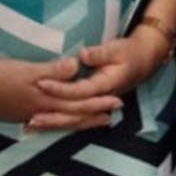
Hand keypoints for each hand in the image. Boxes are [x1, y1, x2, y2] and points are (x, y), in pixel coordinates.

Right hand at [0, 52, 120, 131]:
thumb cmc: (0, 76)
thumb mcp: (28, 70)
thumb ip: (53, 70)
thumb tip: (76, 67)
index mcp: (47, 100)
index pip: (79, 102)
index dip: (98, 102)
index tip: (117, 101)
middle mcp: (42, 111)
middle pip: (73, 115)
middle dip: (93, 116)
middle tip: (112, 117)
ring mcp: (31, 114)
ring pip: (61, 121)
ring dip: (78, 121)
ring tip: (93, 122)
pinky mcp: (21, 114)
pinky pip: (48, 122)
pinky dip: (59, 123)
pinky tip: (58, 122)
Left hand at [33, 26, 167, 126]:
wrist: (144, 61)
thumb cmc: (129, 53)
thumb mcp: (116, 49)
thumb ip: (99, 53)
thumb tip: (82, 54)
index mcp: (105, 86)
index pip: (79, 91)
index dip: (60, 88)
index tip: (41, 83)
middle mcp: (100, 99)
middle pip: (75, 113)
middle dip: (53, 116)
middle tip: (31, 117)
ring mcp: (97, 105)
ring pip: (74, 119)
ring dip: (55, 123)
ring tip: (32, 126)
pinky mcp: (92, 104)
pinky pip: (75, 117)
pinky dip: (59, 121)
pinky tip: (43, 125)